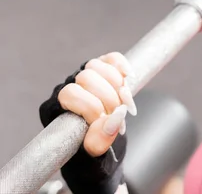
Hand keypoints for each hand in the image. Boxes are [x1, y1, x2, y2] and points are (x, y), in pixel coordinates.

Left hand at [39, 52, 136, 193]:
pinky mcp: (102, 72)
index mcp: (54, 110)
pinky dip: (122, 66)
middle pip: (85, 76)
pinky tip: (129, 79)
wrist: (103, 152)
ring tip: (126, 104)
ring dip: (118, 84)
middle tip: (120, 115)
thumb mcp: (94, 158)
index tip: (105, 121)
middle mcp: (65, 89)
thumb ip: (99, 142)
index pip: (70, 93)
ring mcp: (83, 78)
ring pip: (97, 65)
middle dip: (109, 96)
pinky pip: (111, 59)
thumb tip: (115, 118)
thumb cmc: (92, 157)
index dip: (92, 105)